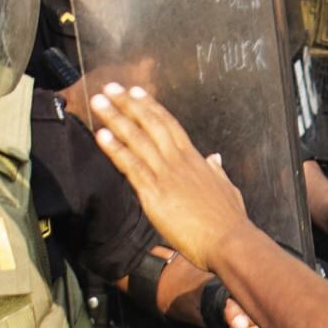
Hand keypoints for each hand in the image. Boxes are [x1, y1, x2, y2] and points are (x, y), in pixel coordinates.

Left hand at [90, 84, 247, 269]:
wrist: (228, 241)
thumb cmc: (229, 221)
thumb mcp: (227, 188)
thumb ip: (217, 171)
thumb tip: (214, 159)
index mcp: (194, 159)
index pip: (169, 124)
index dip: (150, 106)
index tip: (135, 92)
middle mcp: (178, 161)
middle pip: (149, 124)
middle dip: (128, 104)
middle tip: (110, 87)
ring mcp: (165, 175)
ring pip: (137, 139)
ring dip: (115, 118)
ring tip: (99, 101)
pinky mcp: (154, 193)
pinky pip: (131, 166)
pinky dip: (115, 149)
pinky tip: (101, 135)